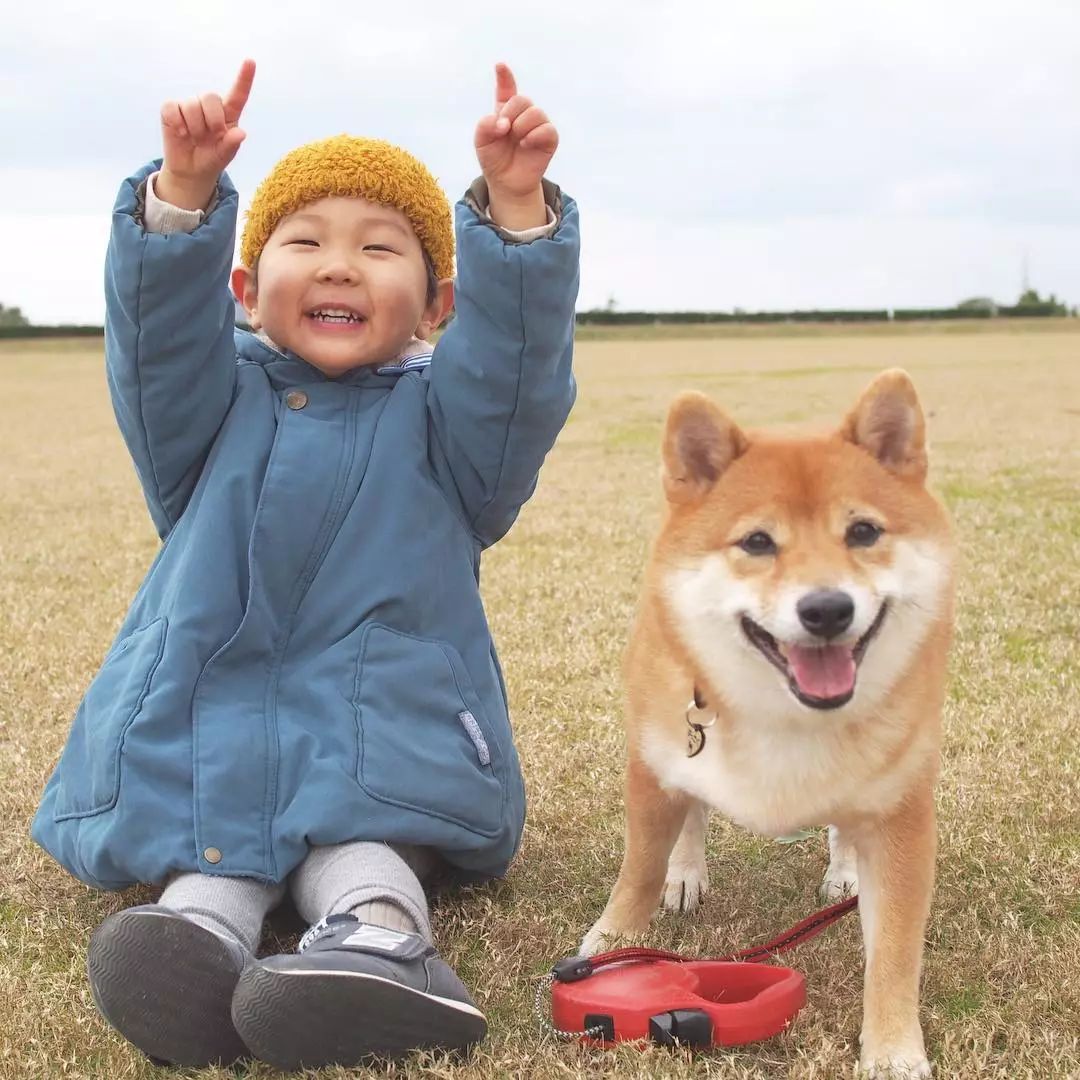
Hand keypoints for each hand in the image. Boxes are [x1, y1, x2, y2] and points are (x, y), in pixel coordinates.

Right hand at [157, 59, 255, 210]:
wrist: (190, 170)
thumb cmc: (211, 158)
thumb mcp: (224, 156)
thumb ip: (231, 145)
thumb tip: (240, 133)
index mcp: (228, 115)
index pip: (238, 95)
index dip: (244, 78)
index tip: (250, 61)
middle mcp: (209, 106)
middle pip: (210, 97)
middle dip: (212, 120)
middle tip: (212, 135)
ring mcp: (190, 105)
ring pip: (191, 105)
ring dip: (195, 128)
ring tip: (195, 139)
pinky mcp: (171, 109)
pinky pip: (172, 108)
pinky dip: (177, 124)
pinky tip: (181, 134)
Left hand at [474, 63, 556, 230]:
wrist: (506, 183)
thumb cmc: (494, 160)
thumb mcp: (481, 141)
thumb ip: (485, 125)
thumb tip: (503, 123)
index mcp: (505, 110)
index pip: (507, 89)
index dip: (504, 77)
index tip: (499, 66)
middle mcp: (523, 114)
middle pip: (521, 99)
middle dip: (510, 112)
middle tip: (502, 129)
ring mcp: (538, 126)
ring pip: (535, 112)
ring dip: (522, 125)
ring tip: (516, 139)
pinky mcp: (549, 139)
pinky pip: (548, 129)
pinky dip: (535, 135)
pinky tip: (525, 143)